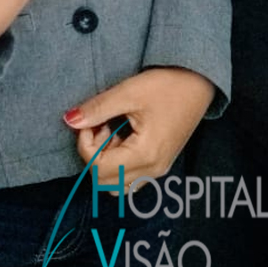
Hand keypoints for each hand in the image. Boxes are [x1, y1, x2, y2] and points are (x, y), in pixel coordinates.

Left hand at [65, 67, 214, 185]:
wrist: (198, 83)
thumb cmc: (166, 86)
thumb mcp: (128, 92)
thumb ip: (97, 109)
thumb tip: (69, 120)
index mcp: (145, 155)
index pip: (98, 170)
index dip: (85, 145)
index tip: (89, 120)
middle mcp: (152, 170)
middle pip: (105, 182)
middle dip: (93, 154)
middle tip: (99, 124)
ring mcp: (157, 170)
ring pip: (116, 183)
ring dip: (104, 160)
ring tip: (111, 129)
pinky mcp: (159, 163)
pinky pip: (129, 176)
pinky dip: (117, 161)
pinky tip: (122, 135)